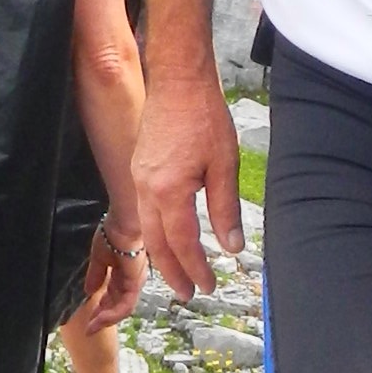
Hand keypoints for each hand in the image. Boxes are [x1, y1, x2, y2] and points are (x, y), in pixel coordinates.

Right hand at [72, 218, 146, 333]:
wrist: (121, 223)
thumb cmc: (112, 233)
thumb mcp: (98, 258)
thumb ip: (95, 275)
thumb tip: (89, 291)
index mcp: (122, 273)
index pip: (112, 296)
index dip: (101, 309)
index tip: (89, 321)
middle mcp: (130, 280)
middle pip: (118, 305)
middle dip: (103, 318)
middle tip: (89, 329)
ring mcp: (134, 282)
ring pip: (122, 309)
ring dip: (106, 320)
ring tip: (91, 328)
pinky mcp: (134, 283)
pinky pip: (124, 305)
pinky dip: (111, 315)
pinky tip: (98, 320)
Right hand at [134, 69, 243, 300]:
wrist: (177, 79)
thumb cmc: (204, 116)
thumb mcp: (224, 164)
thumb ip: (225, 208)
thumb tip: (232, 246)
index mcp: (168, 190)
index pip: (182, 243)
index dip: (195, 268)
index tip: (208, 285)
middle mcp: (147, 188)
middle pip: (156, 243)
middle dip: (171, 272)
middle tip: (188, 293)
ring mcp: (139, 177)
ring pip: (146, 228)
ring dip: (161, 255)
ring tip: (177, 272)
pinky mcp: (140, 168)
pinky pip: (143, 210)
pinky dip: (155, 232)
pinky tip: (167, 236)